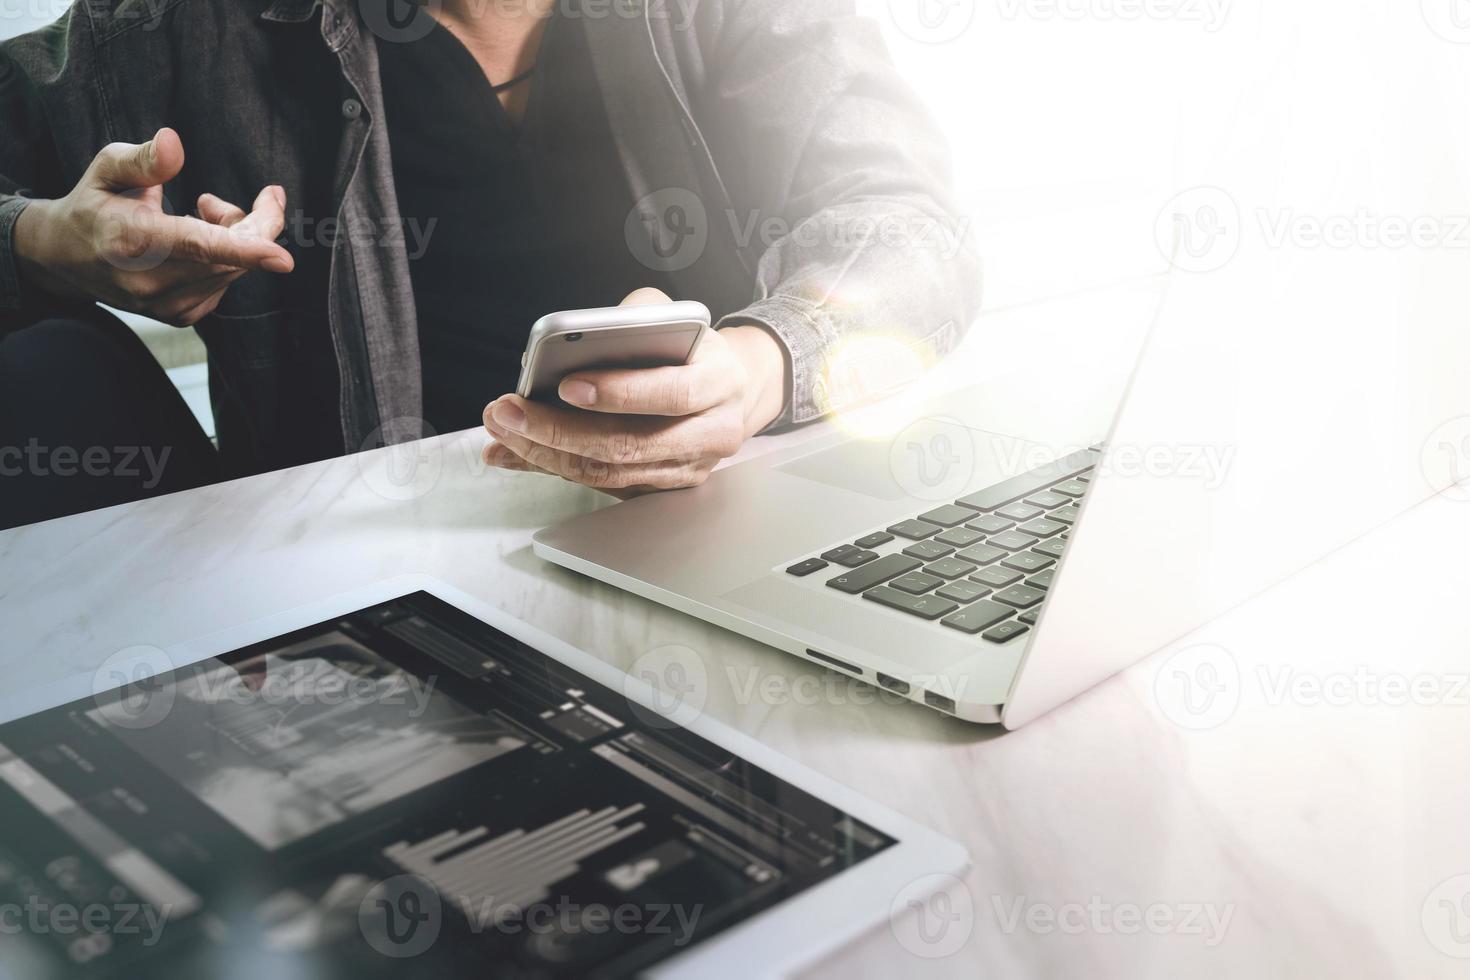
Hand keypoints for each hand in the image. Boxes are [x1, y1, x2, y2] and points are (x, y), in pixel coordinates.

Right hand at [13, 127, 293, 325]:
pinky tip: (198, 244)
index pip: (199, 247)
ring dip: (235, 237)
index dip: (245, 249)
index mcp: (133, 240)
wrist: (66, 258)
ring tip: (200, 212)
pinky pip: (225, 284)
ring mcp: (166, 305)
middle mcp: (151, 281)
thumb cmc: (93, 205)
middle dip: (250, 221)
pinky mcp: (180, 316)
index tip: (282, 257)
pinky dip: (226, 260)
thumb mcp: (106, 168)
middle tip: (218, 199)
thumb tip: (173, 141)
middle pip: (232, 256)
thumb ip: (143, 159)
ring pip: (234, 270)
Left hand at [483, 288, 786, 496]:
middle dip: (559, 430)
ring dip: (548, 454)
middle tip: (509, 412)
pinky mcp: (666, 487)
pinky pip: (605, 485)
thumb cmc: (690, 349)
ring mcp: (691, 467)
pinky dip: (556, 469)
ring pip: (612, 473)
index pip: (672, 393)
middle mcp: (713, 432)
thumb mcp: (670, 316)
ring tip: (503, 431)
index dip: (620, 393)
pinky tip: (518, 451)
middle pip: (631, 443)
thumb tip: (572, 340)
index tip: (566, 384)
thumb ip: (631, 319)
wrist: (732, 389)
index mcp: (719, 381)